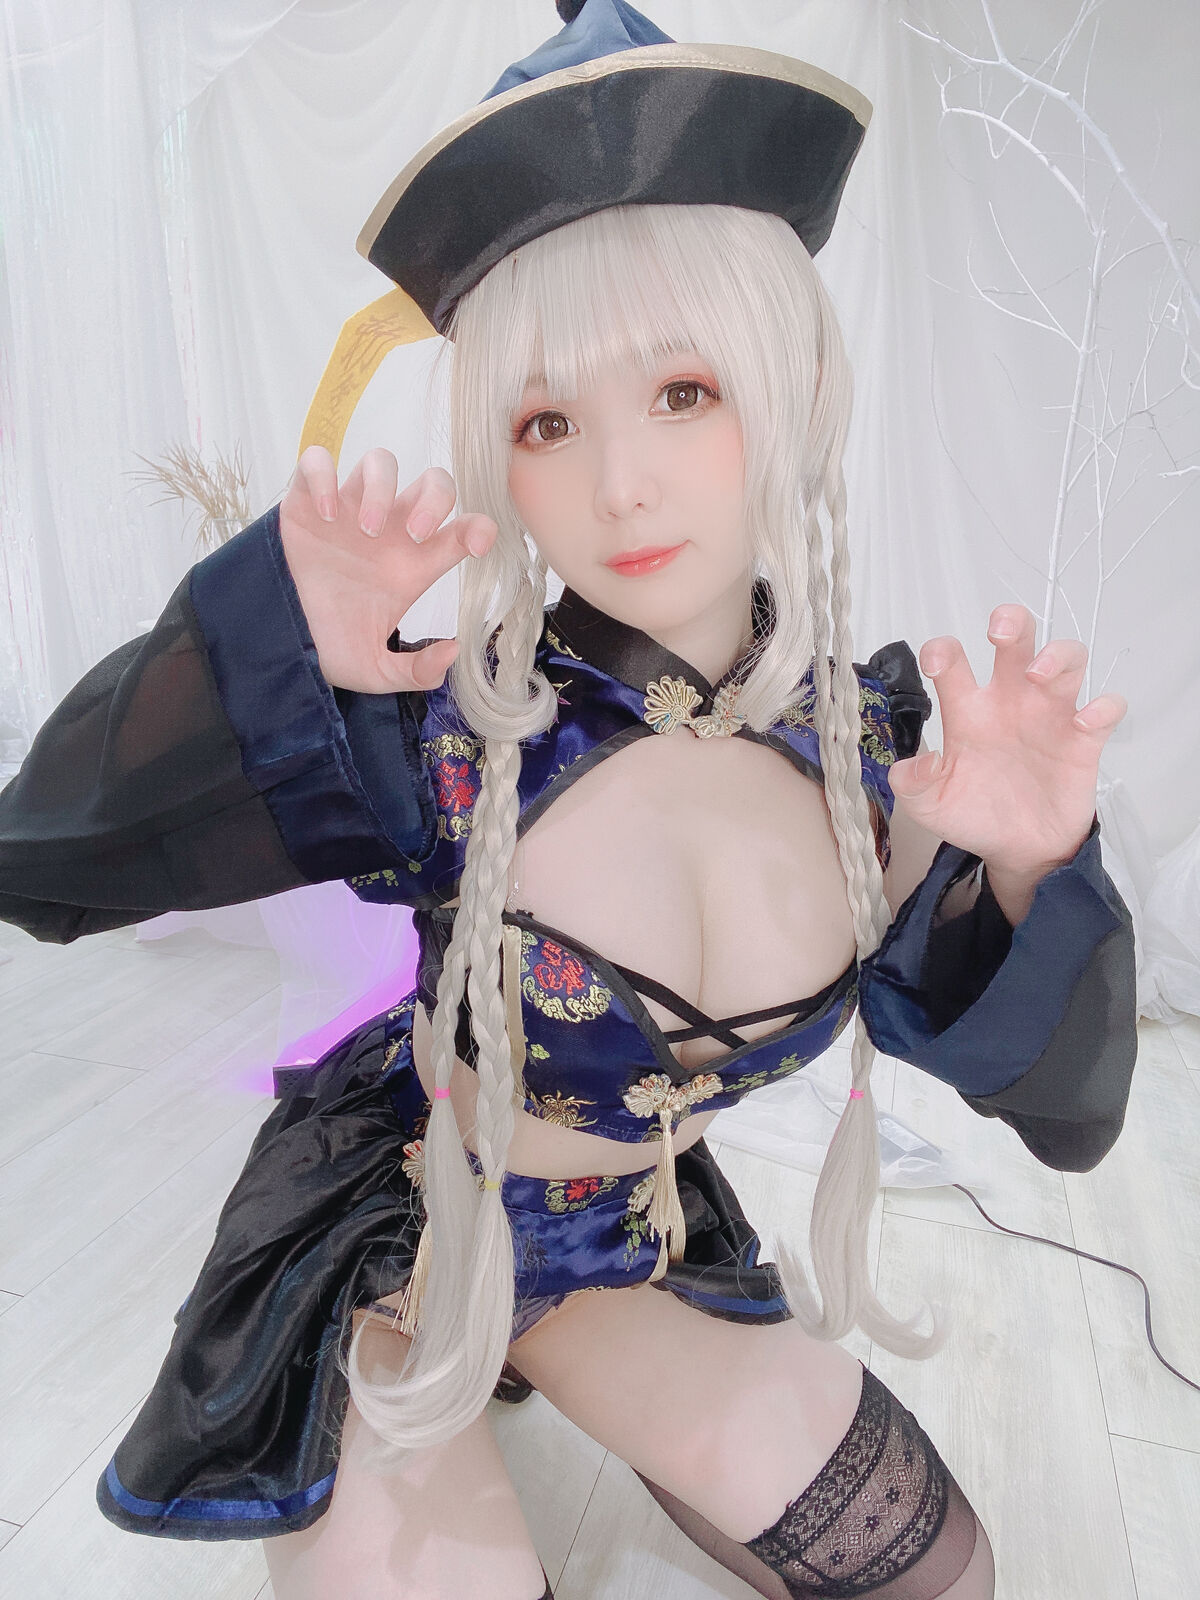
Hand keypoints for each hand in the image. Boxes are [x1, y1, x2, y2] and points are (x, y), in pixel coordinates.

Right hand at [277, 446, 496, 692]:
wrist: (279, 639)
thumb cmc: (331, 645)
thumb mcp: (376, 671)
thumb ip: (416, 672)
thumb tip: (452, 650)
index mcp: (413, 563)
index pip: (463, 529)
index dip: (479, 527)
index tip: (475, 543)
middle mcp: (389, 529)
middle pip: (434, 482)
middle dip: (433, 499)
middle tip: (414, 534)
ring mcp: (349, 510)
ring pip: (381, 461)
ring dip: (381, 489)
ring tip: (366, 531)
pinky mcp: (306, 500)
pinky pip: (318, 461)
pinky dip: (324, 477)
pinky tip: (326, 514)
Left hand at [887, 604, 1126, 877]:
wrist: (1018, 851)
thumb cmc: (972, 814)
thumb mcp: (930, 806)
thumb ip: (912, 785)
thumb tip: (913, 765)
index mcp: (969, 710)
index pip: (953, 661)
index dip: (942, 651)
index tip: (937, 662)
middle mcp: (1010, 701)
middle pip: (1018, 640)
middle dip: (1011, 622)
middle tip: (999, 633)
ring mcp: (1049, 716)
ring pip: (1067, 659)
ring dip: (1057, 656)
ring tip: (1037, 675)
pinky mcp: (1083, 741)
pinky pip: (1106, 709)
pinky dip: (1103, 708)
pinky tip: (1084, 722)